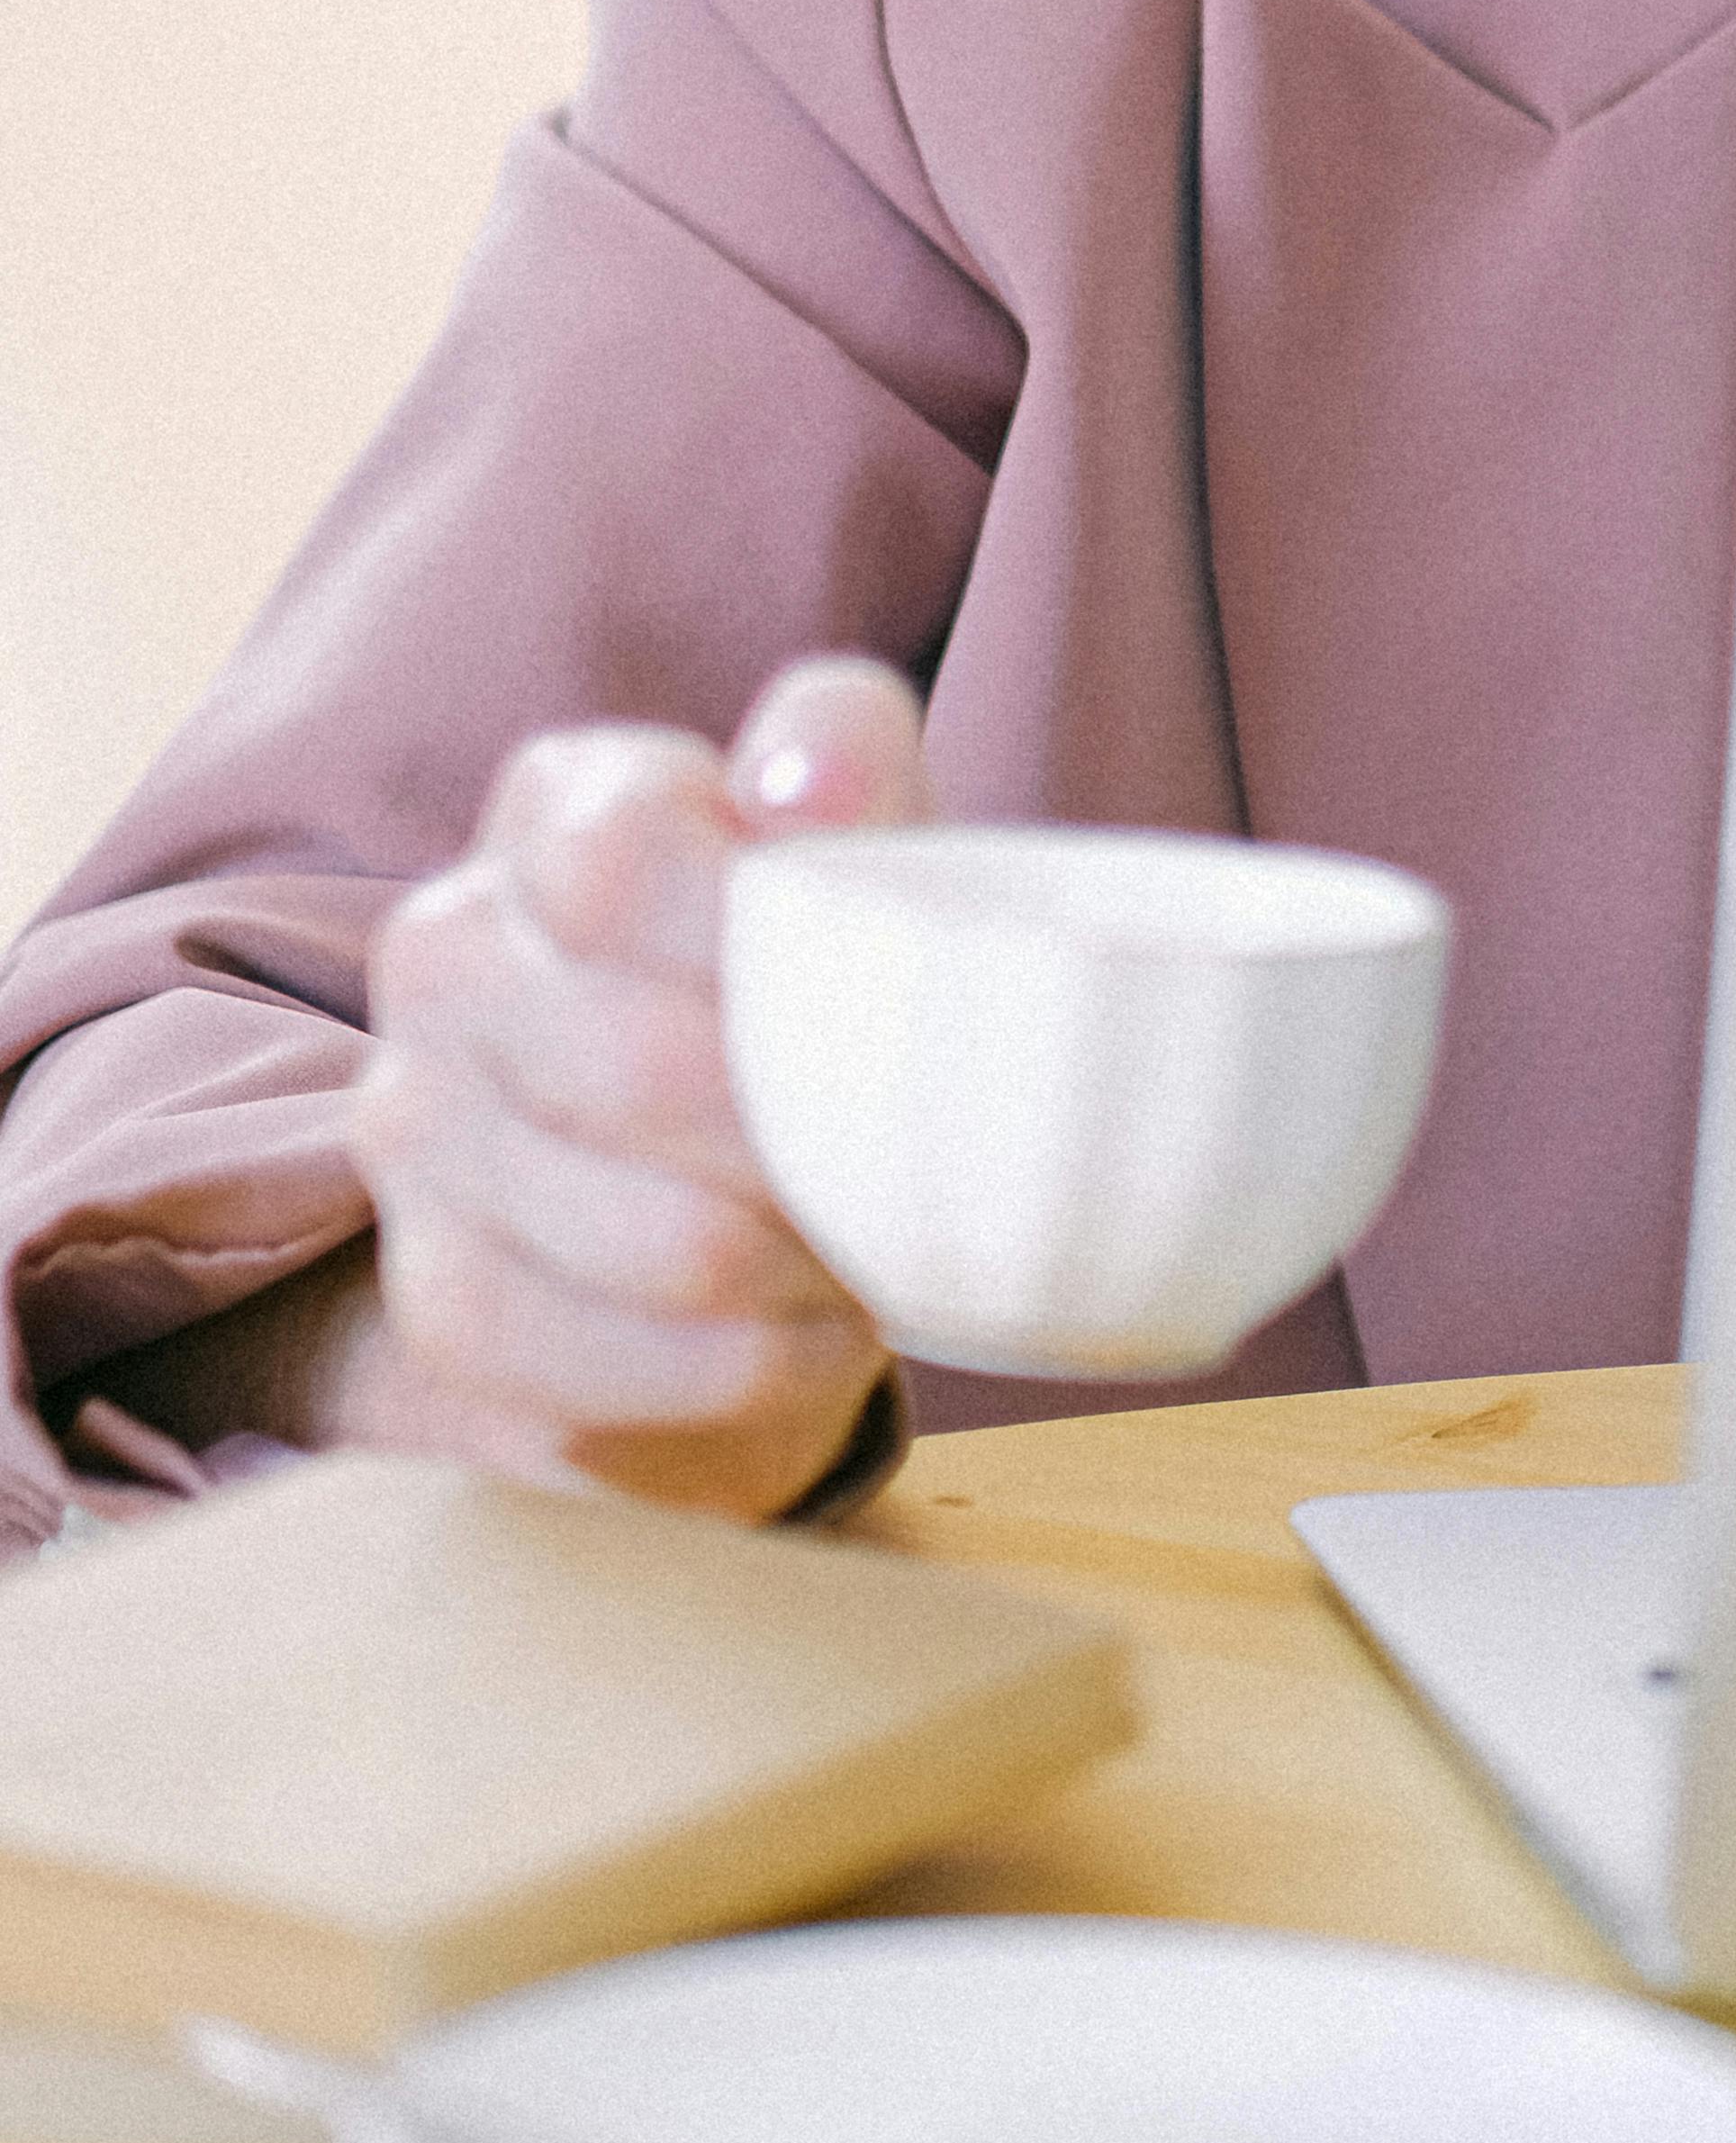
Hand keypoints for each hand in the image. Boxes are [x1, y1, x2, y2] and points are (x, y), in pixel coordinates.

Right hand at [331, 656, 930, 1516]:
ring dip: (799, 1272)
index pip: (623, 858)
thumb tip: (809, 777)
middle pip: (645, 1069)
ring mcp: (414, 1133)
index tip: (882, 1006)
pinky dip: (744, 1374)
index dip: (769, 949)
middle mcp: (447, 954)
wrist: (719, 1172)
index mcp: (555, 809)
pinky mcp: (435, 1308)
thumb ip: (851, 768)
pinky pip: (601, 1373)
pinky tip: (805, 1338)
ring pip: (650, 1241)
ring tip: (871, 1257)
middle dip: (817, 1144)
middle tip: (913, 1174)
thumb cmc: (811, 984)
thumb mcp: (860, 852)